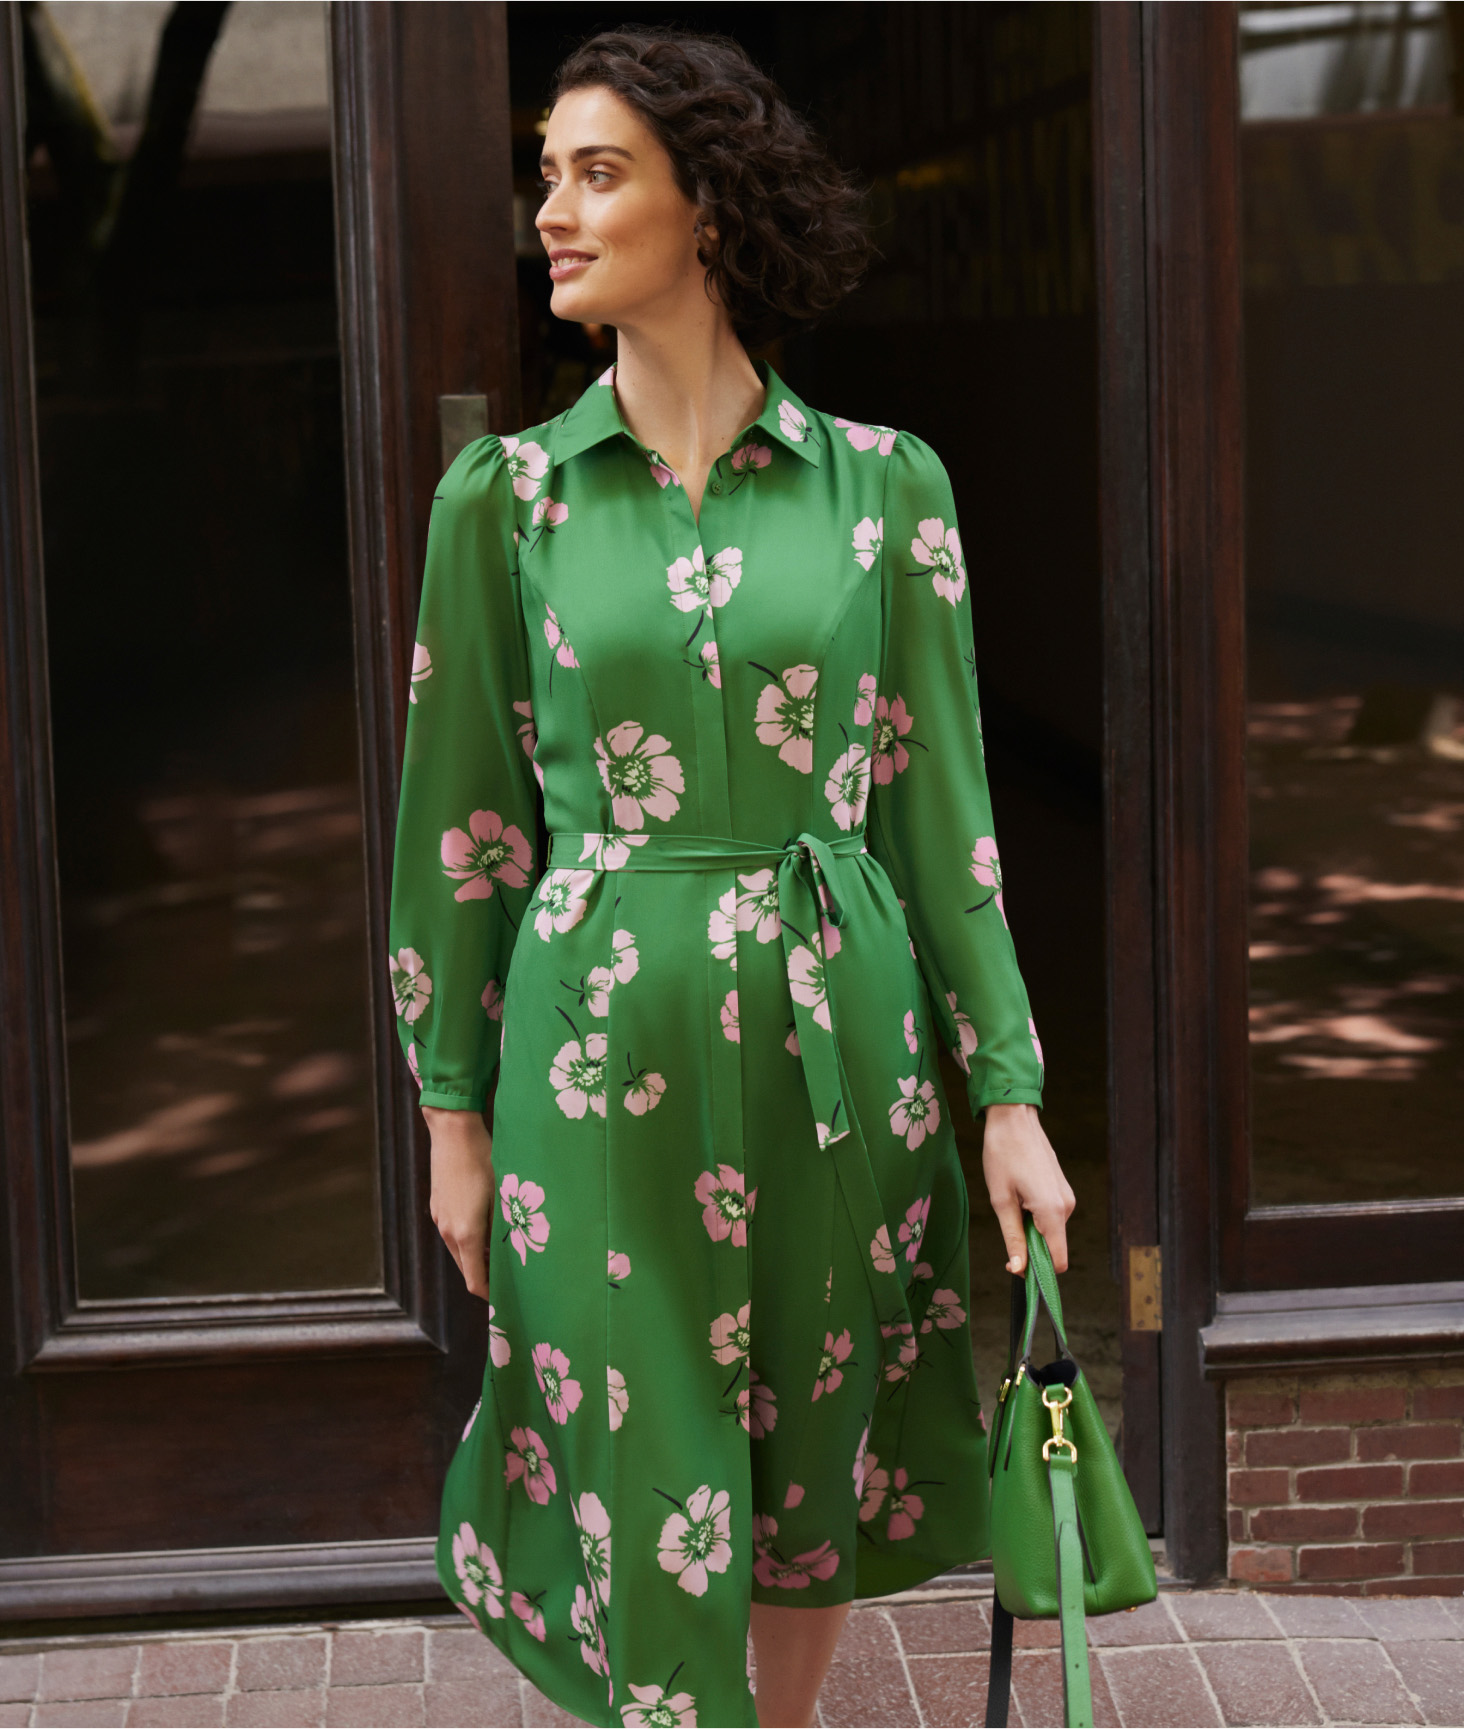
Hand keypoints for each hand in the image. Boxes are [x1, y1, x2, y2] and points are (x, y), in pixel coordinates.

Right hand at [424, 1106, 495, 1299]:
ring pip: (459, 1251)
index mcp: (467, 1234)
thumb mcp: (503, 1195)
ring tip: (502, 1250)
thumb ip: (506, 1226)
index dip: (491, 1295)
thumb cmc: (484, 1160)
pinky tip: (485, 1226)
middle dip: (486, 1277)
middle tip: (510, 1277)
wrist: (453, 1131)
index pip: (475, 1281)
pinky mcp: (436, 1207)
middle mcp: (448, 1231)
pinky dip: (467, 1241)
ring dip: (477, 1257)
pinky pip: (451, 1234)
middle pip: (466, 1269)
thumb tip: (517, 1249)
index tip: (507, 1298)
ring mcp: (439, 1218)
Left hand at [980, 1102, 1075, 1274]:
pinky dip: (1035, 1215)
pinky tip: (1020, 1192)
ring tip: (1012, 1199)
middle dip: (1030, 1245)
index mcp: (1053, 1211)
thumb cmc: (1003, 1154)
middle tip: (1007, 1219)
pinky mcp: (1062, 1189)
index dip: (1039, 1271)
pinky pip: (1051, 1215)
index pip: (1058, 1261)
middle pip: (1052, 1246)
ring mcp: (1067, 1196)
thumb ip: (1013, 1238)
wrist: (1014, 1117)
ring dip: (1030, 1227)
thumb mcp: (1001, 1200)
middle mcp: (1067, 1206)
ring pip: (1050, 1230)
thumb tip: (1019, 1270)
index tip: (1017, 1267)